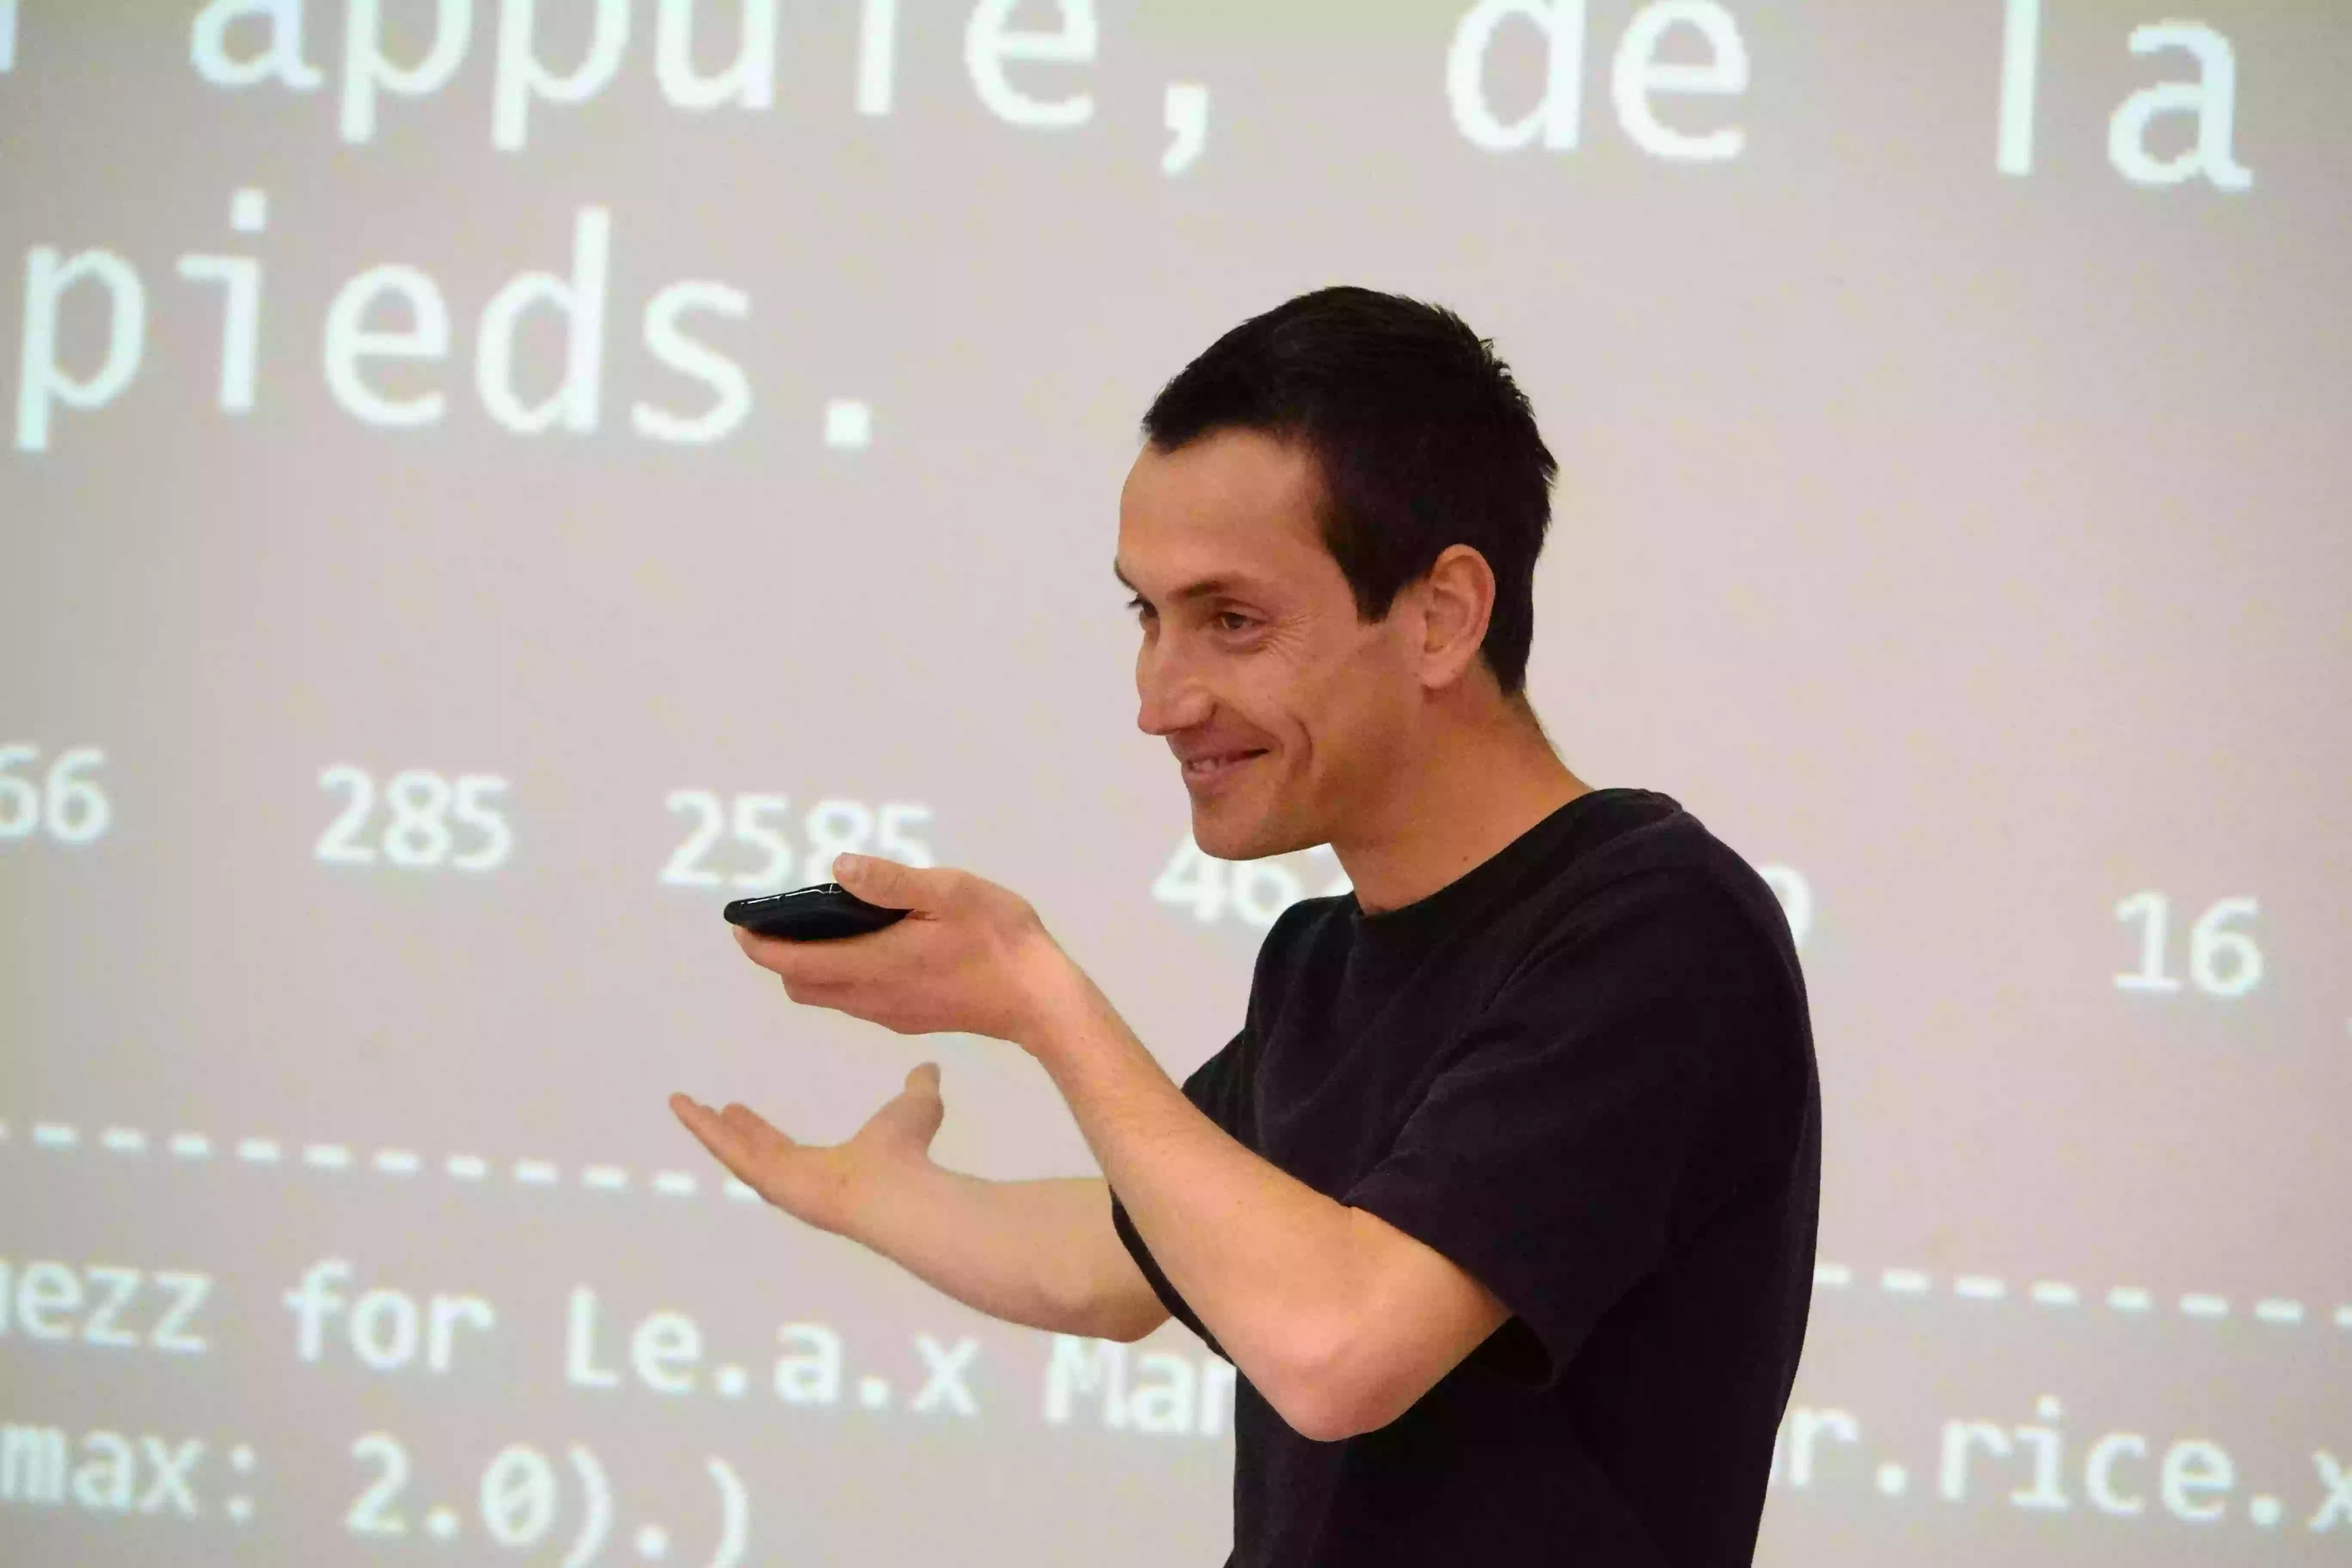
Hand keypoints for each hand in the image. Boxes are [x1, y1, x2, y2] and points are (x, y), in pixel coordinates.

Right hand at [668, 1063, 943, 1235]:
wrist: (897, 1189)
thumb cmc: (909, 1153)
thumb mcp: (916, 1107)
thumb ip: (920, 1088)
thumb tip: (930, 1068)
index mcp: (828, 1167)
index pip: (785, 1149)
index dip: (760, 1131)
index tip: (739, 1111)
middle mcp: (798, 1181)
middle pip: (754, 1153)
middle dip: (731, 1132)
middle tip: (709, 1110)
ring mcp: (780, 1184)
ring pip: (733, 1152)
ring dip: (706, 1128)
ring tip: (680, 1102)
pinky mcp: (766, 1180)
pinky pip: (728, 1151)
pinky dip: (703, 1128)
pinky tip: (682, 1106)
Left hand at [731, 854, 1066, 1047]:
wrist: (1040, 1000)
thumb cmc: (999, 938)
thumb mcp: (950, 892)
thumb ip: (890, 882)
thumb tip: (836, 868)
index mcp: (874, 963)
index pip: (793, 962)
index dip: (759, 945)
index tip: (741, 924)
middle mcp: (873, 997)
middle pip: (801, 986)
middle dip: (781, 957)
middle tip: (784, 920)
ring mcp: (891, 1015)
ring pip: (827, 997)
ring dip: (812, 968)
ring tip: (826, 928)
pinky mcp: (910, 1021)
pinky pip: (856, 1002)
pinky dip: (843, 977)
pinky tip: (873, 947)